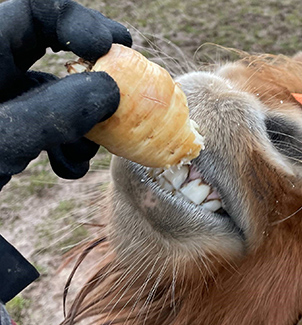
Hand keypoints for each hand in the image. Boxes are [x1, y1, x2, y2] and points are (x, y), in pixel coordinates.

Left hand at [0, 0, 132, 188]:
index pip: (31, 12)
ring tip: (84, 155)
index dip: (75, 22)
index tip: (113, 47)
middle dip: (91, 70)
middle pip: (49, 49)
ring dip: (83, 123)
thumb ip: (52, 112)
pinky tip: (67, 169)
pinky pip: (48, 126)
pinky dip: (67, 145)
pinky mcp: (8, 133)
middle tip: (127, 81)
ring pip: (55, 95)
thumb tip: (110, 90)